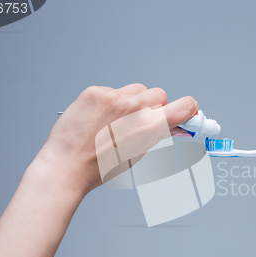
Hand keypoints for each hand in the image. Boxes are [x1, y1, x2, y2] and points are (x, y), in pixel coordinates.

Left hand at [34, 84, 197, 195]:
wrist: (67, 165)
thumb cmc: (100, 167)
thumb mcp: (137, 154)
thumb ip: (158, 135)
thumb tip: (174, 125)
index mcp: (149, 126)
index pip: (184, 106)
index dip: (188, 109)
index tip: (187, 112)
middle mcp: (133, 107)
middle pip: (159, 94)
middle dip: (155, 106)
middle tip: (141, 122)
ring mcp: (112, 96)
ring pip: (137, 90)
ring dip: (133, 101)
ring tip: (117, 121)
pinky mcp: (95, 91)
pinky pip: (114, 90)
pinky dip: (111, 101)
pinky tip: (100, 118)